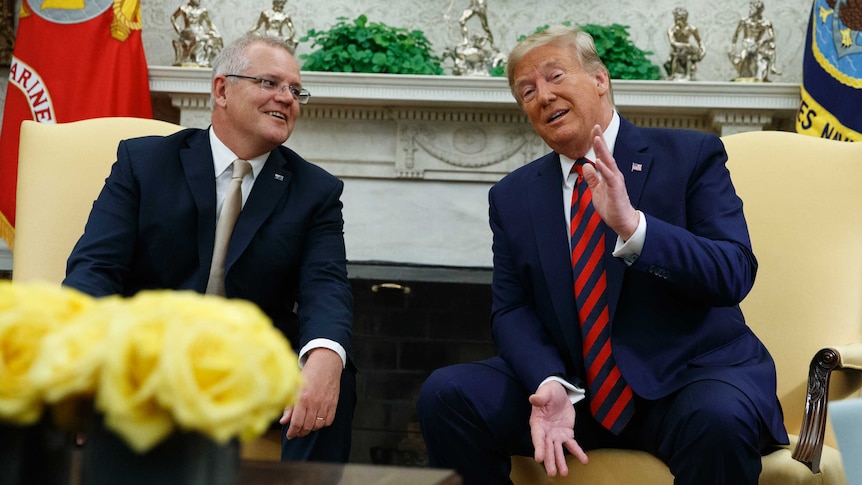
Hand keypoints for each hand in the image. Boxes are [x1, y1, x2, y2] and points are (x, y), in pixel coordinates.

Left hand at [279, 348, 341, 438]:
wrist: (326, 363)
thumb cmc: (309, 373)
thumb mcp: (295, 387)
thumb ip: (289, 406)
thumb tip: (283, 421)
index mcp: (302, 398)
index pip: (297, 423)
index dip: (292, 432)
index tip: (290, 435)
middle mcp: (314, 403)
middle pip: (307, 426)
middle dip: (300, 432)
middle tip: (297, 432)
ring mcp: (325, 404)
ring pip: (318, 425)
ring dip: (311, 429)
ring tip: (306, 426)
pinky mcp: (333, 403)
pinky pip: (328, 421)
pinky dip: (322, 424)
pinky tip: (317, 420)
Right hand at [529, 382, 587, 476]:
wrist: (559, 392)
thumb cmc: (549, 392)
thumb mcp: (545, 392)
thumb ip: (540, 397)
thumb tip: (533, 398)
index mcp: (537, 423)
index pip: (537, 437)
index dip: (538, 447)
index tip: (539, 458)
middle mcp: (546, 432)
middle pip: (547, 448)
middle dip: (549, 460)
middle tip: (552, 473)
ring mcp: (556, 435)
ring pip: (558, 450)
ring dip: (561, 462)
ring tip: (564, 473)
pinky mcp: (566, 434)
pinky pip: (572, 445)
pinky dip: (578, 453)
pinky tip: (584, 460)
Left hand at [581, 124, 639, 239]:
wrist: (622, 221)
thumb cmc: (611, 206)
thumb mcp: (597, 190)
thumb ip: (592, 178)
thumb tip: (587, 166)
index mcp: (608, 174)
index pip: (602, 155)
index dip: (597, 143)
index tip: (593, 130)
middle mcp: (613, 174)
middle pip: (606, 154)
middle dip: (600, 140)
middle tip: (595, 127)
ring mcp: (616, 181)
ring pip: (609, 162)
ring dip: (602, 150)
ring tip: (597, 139)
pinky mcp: (616, 189)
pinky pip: (610, 177)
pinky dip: (604, 169)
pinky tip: (598, 161)